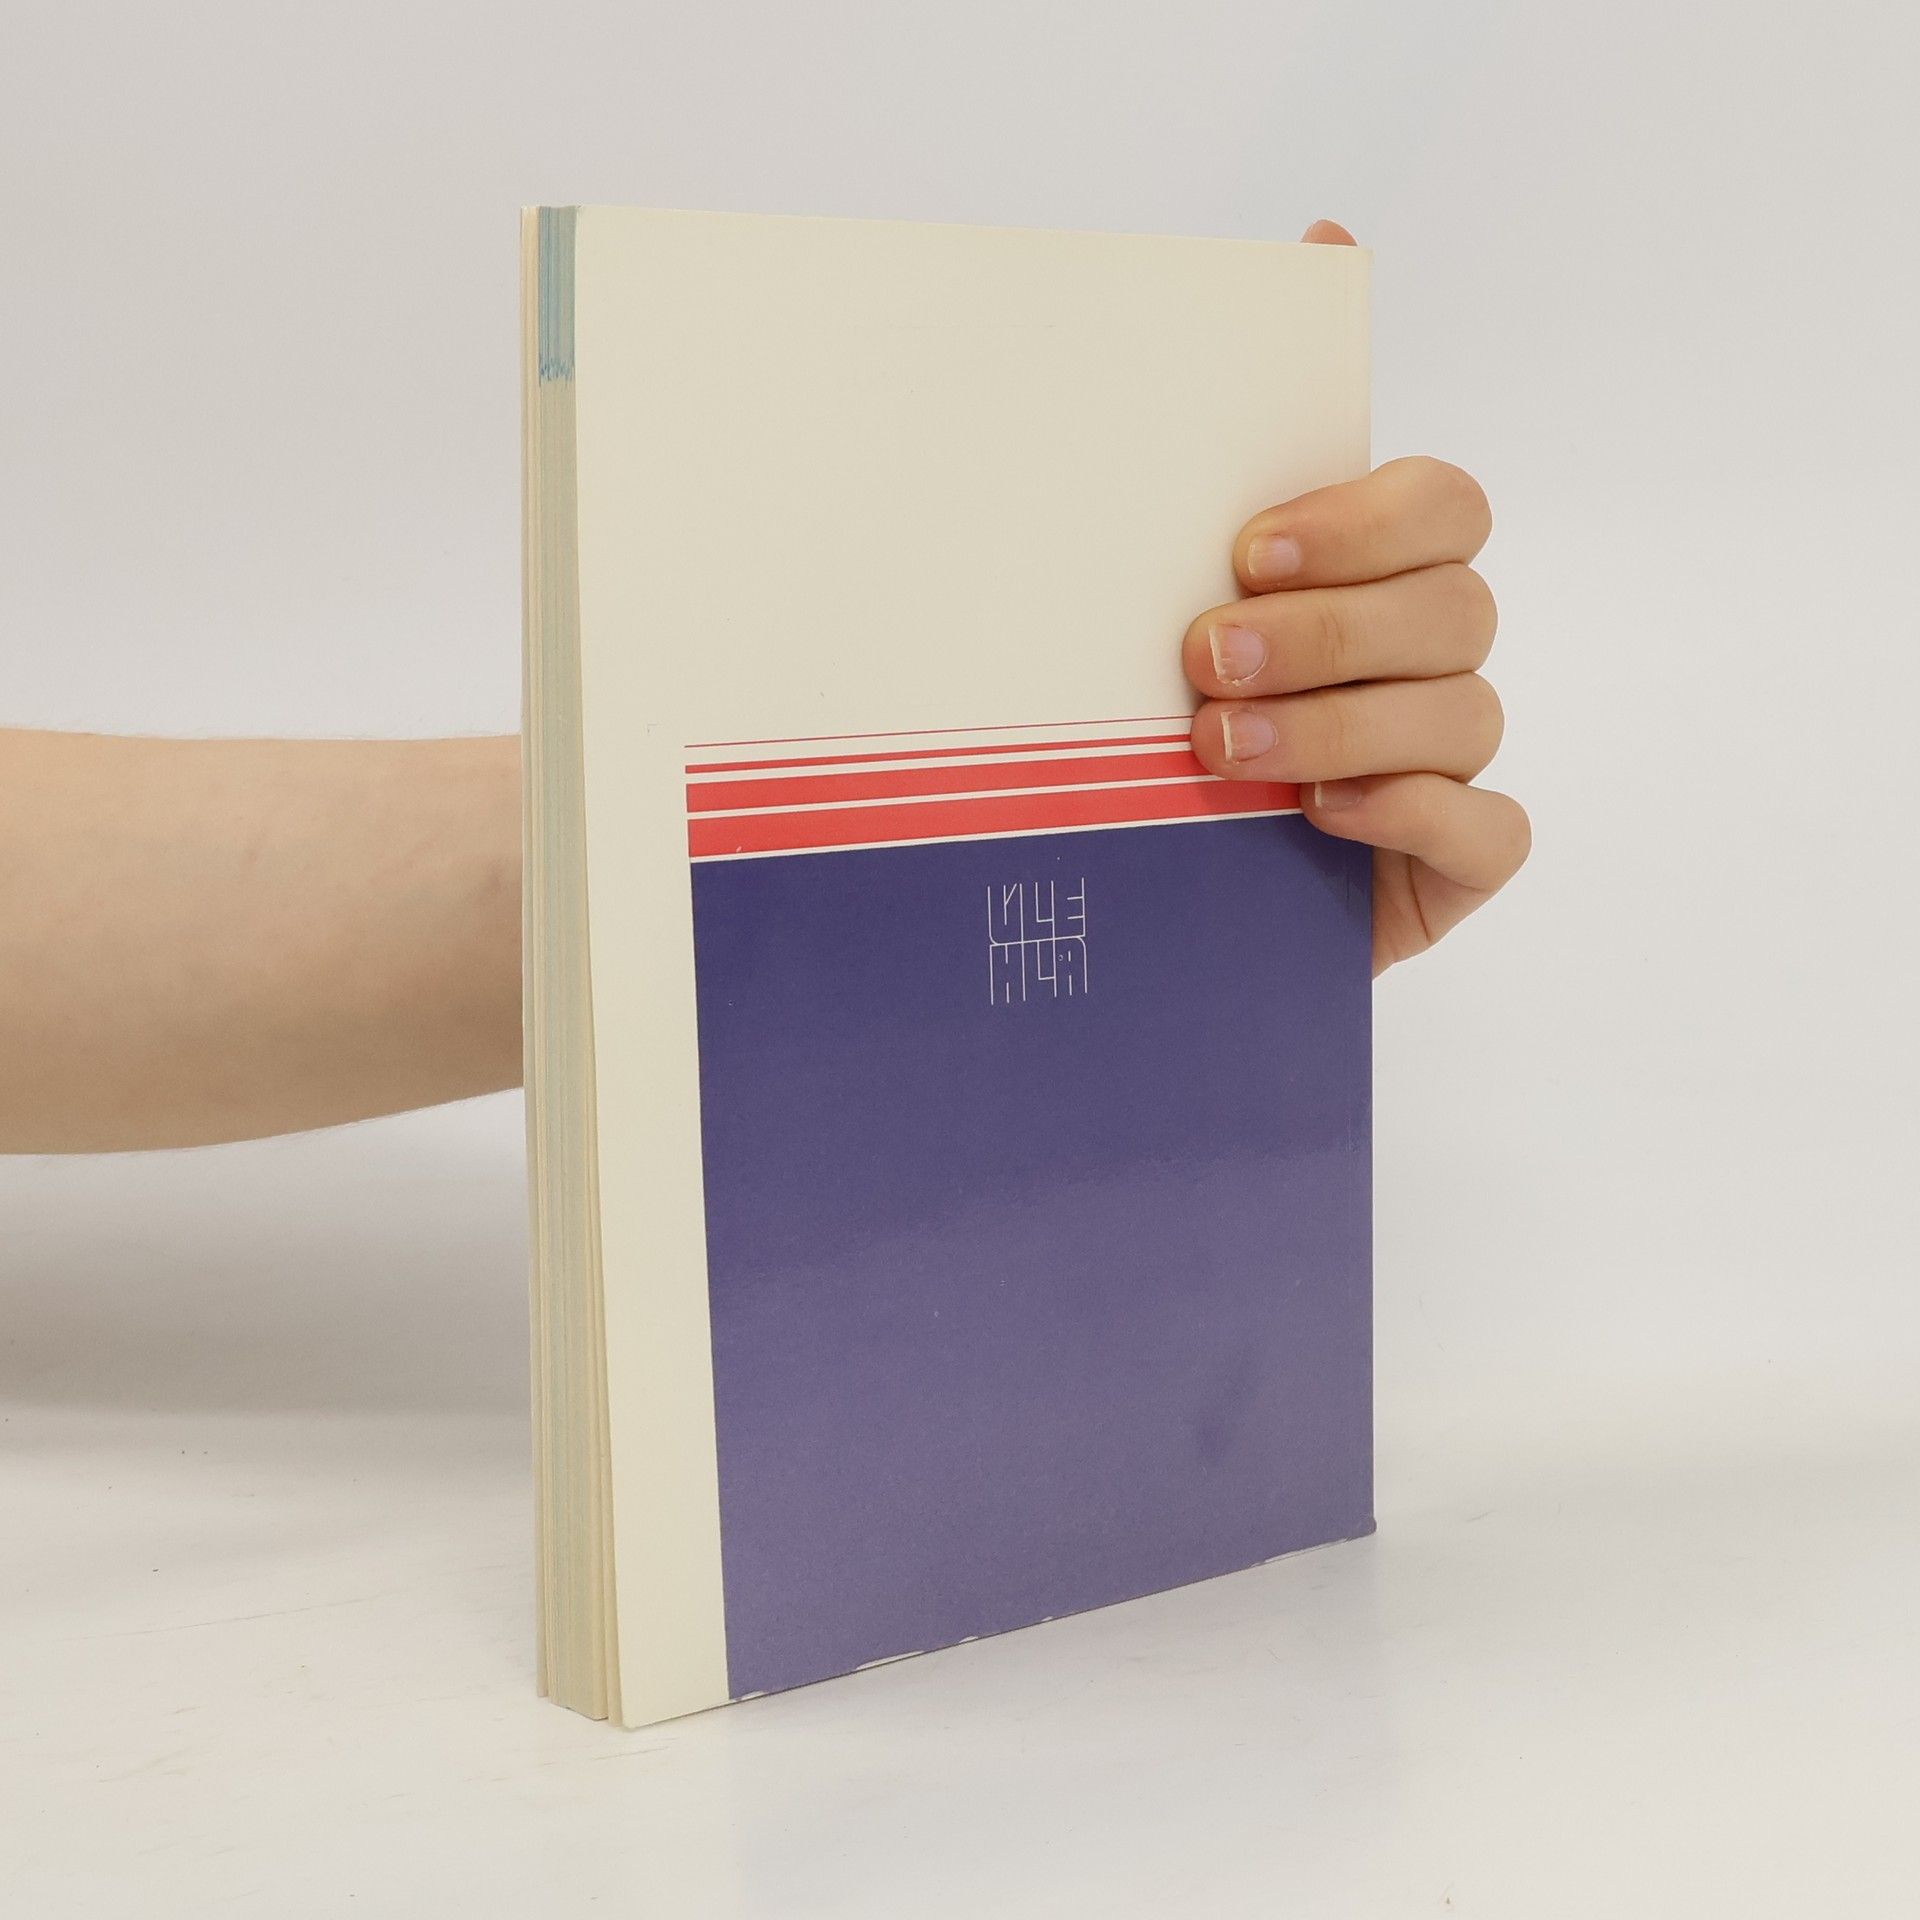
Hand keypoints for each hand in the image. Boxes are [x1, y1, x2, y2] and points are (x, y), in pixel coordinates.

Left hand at [1182, 218, 1529, 974]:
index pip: (1441, 503)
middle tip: (1205, 658)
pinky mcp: (1455, 859)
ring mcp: (1448, 759)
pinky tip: (1320, 812)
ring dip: (1340, 720)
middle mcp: (1423, 656)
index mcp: (1366, 577)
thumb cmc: (1142, 722)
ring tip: (1221, 751)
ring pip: (1463, 711)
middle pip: (1452, 605)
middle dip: (1329, 630)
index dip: (1365, 519)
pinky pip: (1490, 826)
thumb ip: (1218, 453)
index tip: (1248, 550)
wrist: (1120, 888)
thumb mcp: (1149, 590)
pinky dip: (1410, 811)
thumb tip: (1328, 233)